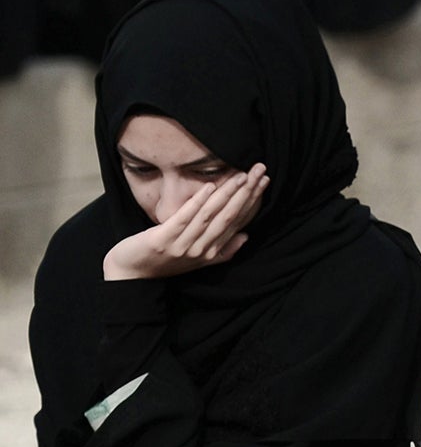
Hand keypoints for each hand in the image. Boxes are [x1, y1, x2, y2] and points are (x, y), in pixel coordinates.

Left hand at [104, 167, 267, 280]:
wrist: (130, 275)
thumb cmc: (163, 264)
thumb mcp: (197, 261)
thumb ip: (223, 250)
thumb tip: (246, 236)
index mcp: (211, 252)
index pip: (237, 222)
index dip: (252, 201)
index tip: (264, 181)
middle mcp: (200, 249)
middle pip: (228, 217)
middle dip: (245, 193)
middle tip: (259, 171)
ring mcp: (182, 245)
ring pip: (209, 216)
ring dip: (226, 194)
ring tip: (240, 176)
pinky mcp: (162, 240)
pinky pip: (183, 219)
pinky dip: (197, 203)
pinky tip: (209, 187)